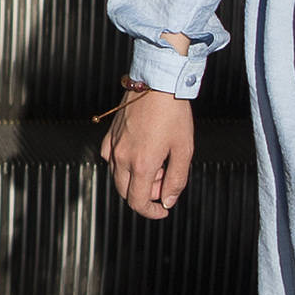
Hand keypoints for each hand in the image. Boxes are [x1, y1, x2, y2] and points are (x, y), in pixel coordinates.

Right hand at [101, 82, 193, 219]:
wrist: (158, 83)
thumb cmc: (173, 113)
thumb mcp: (184, 150)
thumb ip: (176, 180)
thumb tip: (167, 201)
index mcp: (141, 164)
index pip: (137, 202)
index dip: (151, 212)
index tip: (162, 209)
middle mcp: (122, 157)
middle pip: (126, 193)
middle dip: (146, 194)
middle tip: (164, 179)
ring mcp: (113, 146)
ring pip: (118, 177)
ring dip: (136, 179)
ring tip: (157, 161)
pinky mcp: (110, 135)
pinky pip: (111, 159)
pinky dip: (124, 164)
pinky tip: (139, 152)